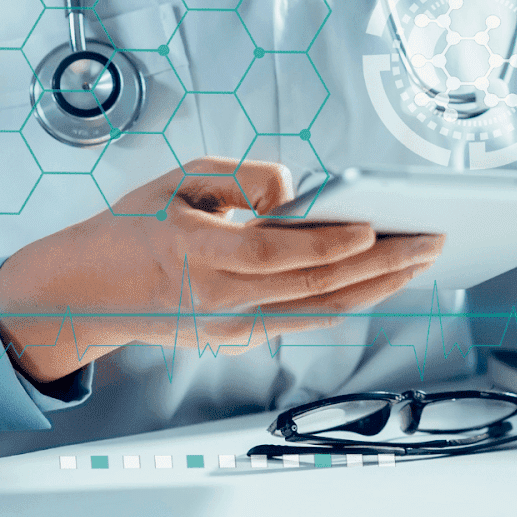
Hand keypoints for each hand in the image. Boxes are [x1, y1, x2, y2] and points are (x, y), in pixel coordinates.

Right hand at [0, 157, 442, 384]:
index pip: (275, 254)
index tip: (373, 228)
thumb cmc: (131, 228)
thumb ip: (241, 178)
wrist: (85, 293)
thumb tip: (298, 192)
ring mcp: (231, 326)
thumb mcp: (177, 180)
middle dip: (382, 263)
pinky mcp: (239, 338)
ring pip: (321, 309)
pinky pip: (307, 319)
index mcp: (196, 254)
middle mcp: (218, 299)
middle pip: (315, 284)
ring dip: (379, 286)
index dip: (329, 243)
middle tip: (430, 241)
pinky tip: (382, 281)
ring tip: (421, 261)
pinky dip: (350, 299)